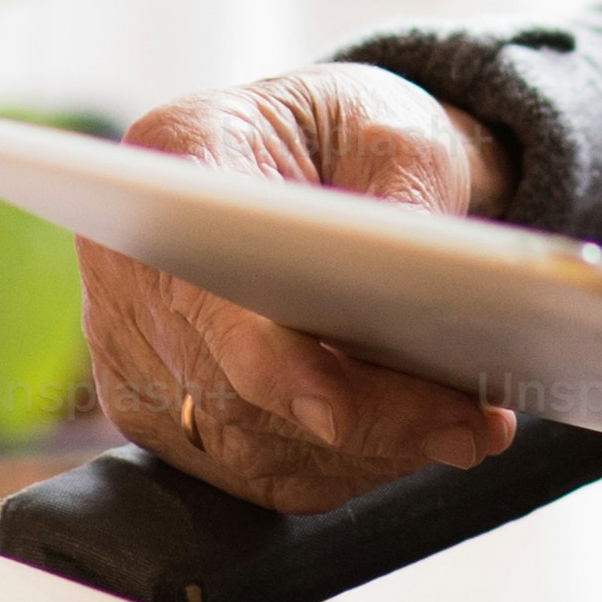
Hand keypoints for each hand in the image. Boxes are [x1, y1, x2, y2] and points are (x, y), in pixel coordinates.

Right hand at [76, 65, 519, 510]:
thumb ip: (409, 201)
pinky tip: (413, 443)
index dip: (263, 356)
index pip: (200, 277)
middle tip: (470, 425)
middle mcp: (131, 255)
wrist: (332, 160)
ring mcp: (134, 343)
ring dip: (364, 454)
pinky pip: (252, 469)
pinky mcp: (161, 409)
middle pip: (233, 381)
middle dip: (363, 416)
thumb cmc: (361, 131)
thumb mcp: (401, 132)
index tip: (337, 409)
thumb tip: (433, 294)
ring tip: (464, 431)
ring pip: (247, 440)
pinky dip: (340, 469)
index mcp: (176, 154)